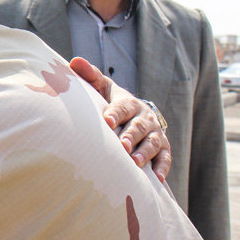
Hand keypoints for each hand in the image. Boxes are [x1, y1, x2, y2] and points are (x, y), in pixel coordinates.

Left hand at [69, 57, 171, 181]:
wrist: (134, 114)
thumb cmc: (110, 101)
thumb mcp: (102, 88)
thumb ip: (90, 76)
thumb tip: (74, 61)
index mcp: (128, 102)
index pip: (122, 107)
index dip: (115, 113)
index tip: (107, 121)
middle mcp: (144, 117)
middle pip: (139, 127)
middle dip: (131, 136)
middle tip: (121, 146)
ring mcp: (155, 133)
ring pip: (153, 143)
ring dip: (145, 153)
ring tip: (135, 163)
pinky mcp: (163, 148)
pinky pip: (165, 158)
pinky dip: (162, 167)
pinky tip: (156, 178)